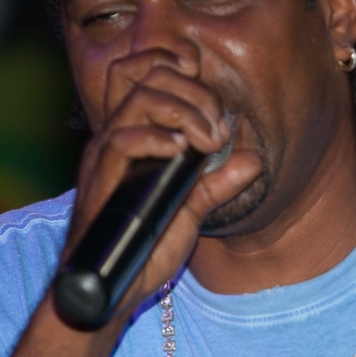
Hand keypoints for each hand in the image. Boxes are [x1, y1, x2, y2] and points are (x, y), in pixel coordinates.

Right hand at [63, 48, 260, 322]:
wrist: (110, 290)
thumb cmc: (144, 249)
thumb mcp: (191, 210)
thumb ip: (219, 184)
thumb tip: (254, 161)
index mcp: (133, 136)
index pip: (144, 73)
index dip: (175, 66)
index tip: (211, 92)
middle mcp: (114, 137)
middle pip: (145, 76)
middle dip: (193, 91)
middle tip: (219, 127)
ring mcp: (105, 157)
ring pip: (138, 99)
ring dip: (183, 111)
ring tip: (208, 140)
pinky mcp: (101, 181)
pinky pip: (122, 140)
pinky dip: (157, 138)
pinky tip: (183, 152)